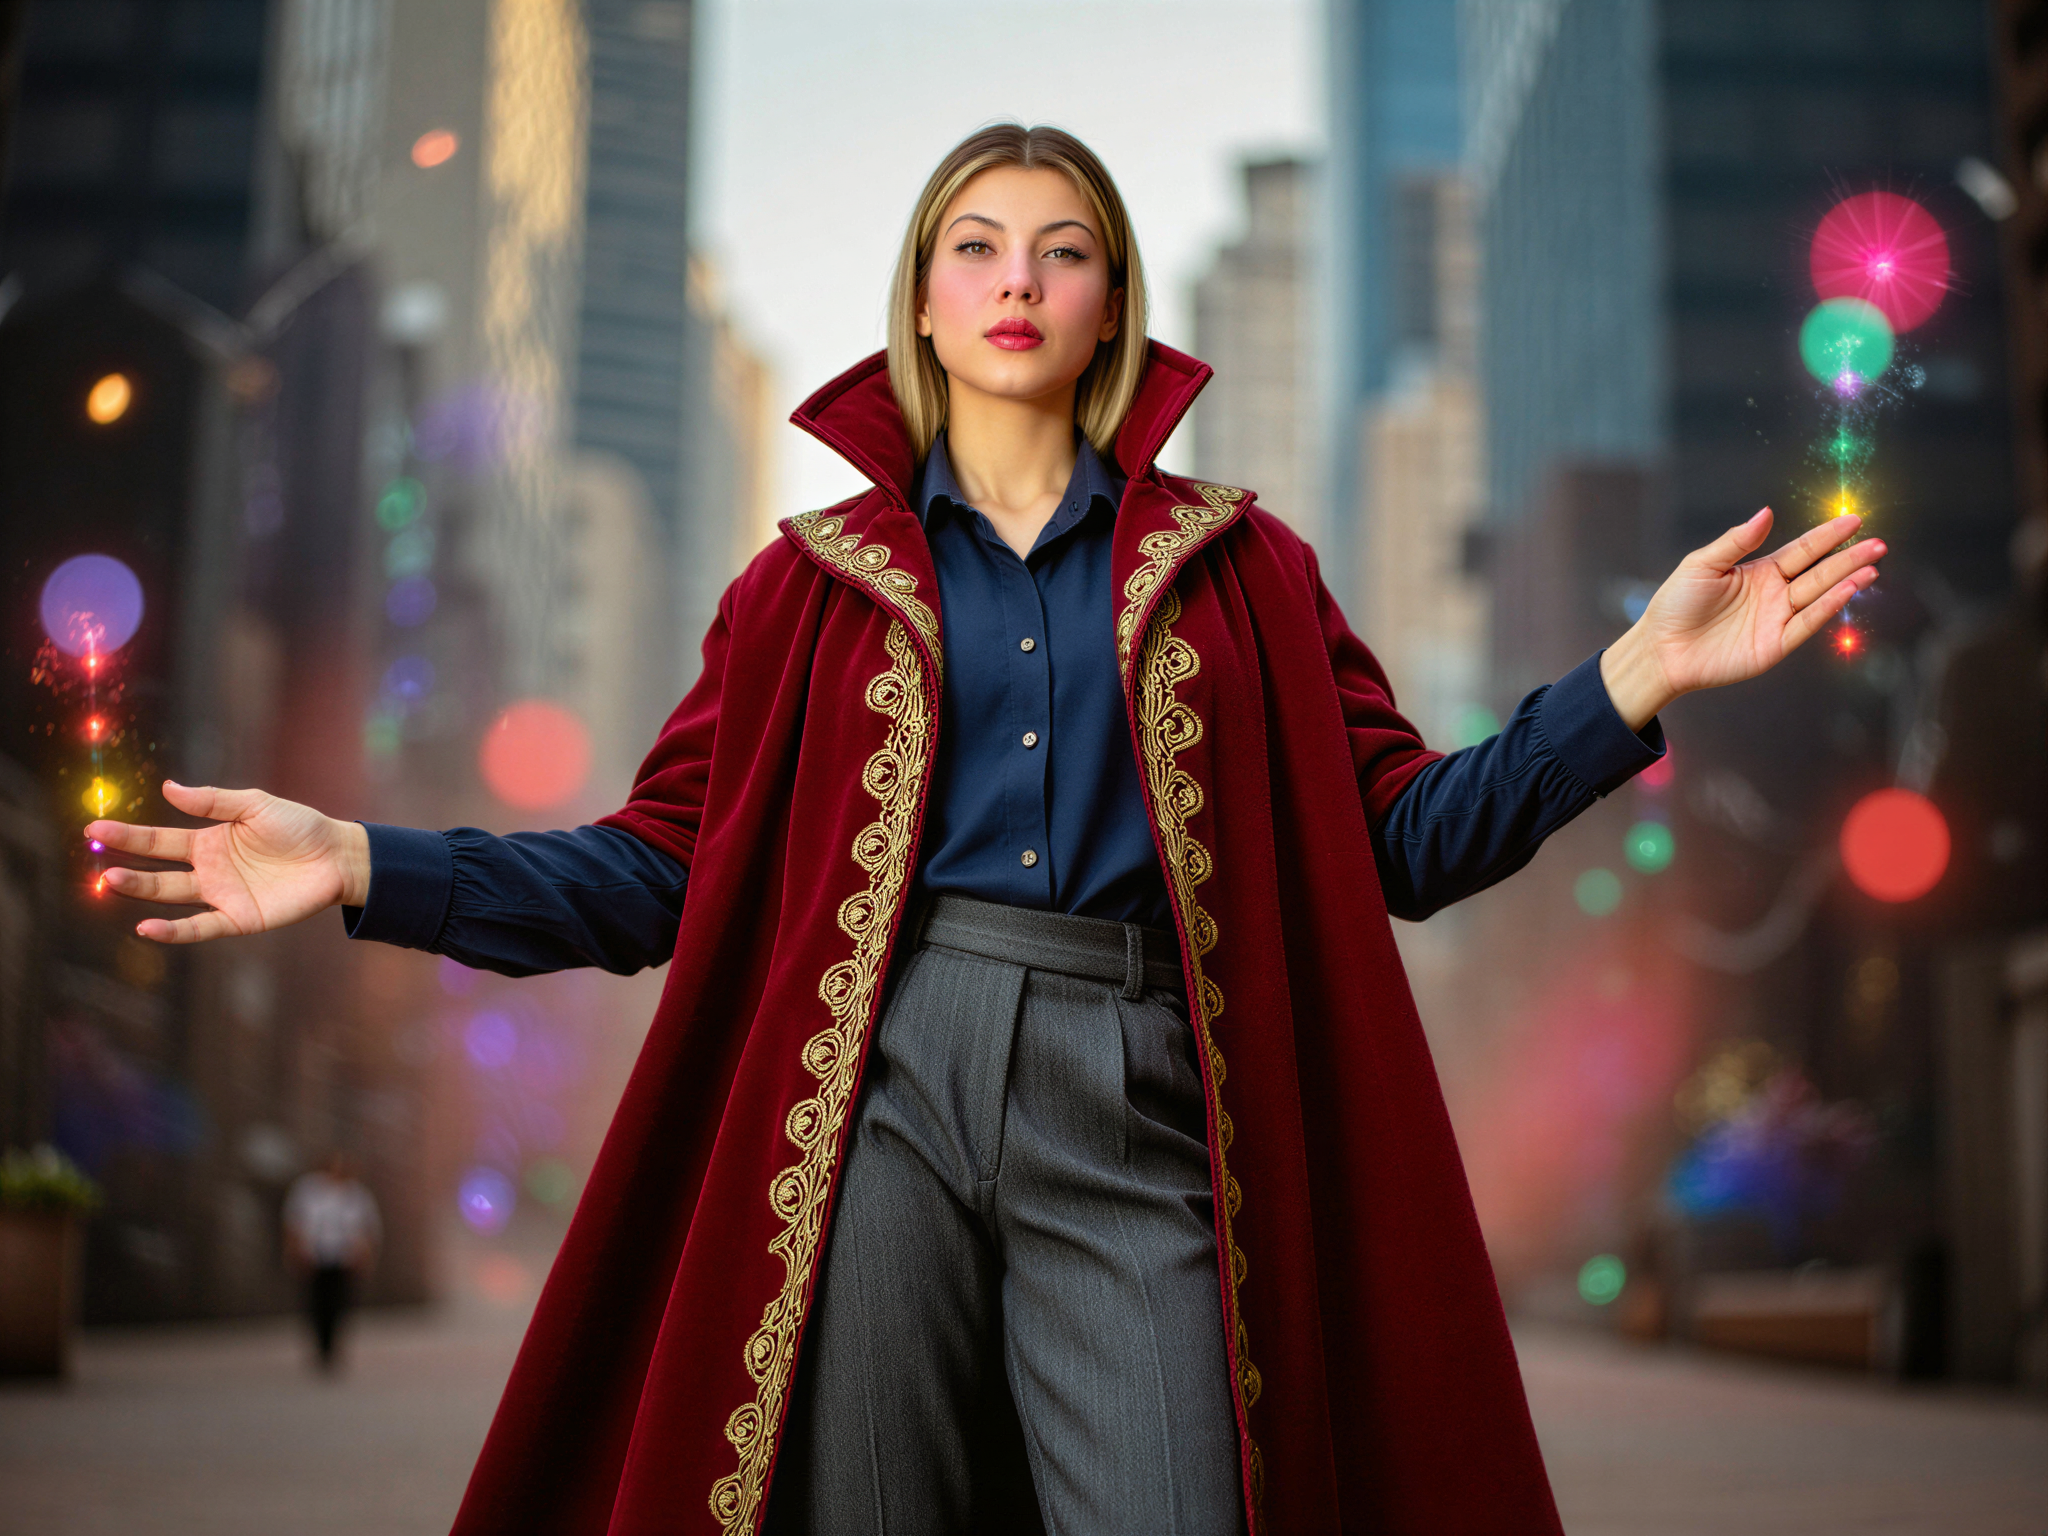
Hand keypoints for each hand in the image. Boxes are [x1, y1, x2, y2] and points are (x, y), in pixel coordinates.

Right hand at [88, 781, 370, 943]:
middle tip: (97, 857)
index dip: (128, 835)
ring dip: (141, 891)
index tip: (94, 828)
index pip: (159, 840)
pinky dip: (173, 930)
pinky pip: (199, 927)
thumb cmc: (299, 826)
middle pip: (157, 870)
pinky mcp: (238, 918)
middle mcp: (209, 870)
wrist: (337, 855)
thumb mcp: (255, 805)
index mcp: (209, 841)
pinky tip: (146, 927)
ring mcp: (221, 895)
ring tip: (112, 881)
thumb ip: (213, 801)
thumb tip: (168, 787)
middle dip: (127, 863)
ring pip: (171, 895)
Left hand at [1599, 508, 1883, 730]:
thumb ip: (1736, 541)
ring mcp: (1776, 620)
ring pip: (1819, 596)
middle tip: (1878, 543)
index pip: (1803, 549)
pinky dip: (1827, 608)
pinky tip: (1846, 590)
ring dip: (1846, 581)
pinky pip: (1806, 624)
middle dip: (1849, 557)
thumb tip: (1766, 513)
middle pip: (1819, 571)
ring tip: (1872, 565)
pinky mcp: (1774, 646)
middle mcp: (1774, 594)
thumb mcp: (1702, 565)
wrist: (1661, 648)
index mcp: (1760, 572)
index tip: (1854, 519)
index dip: (1827, 536)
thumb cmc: (1675, 604)